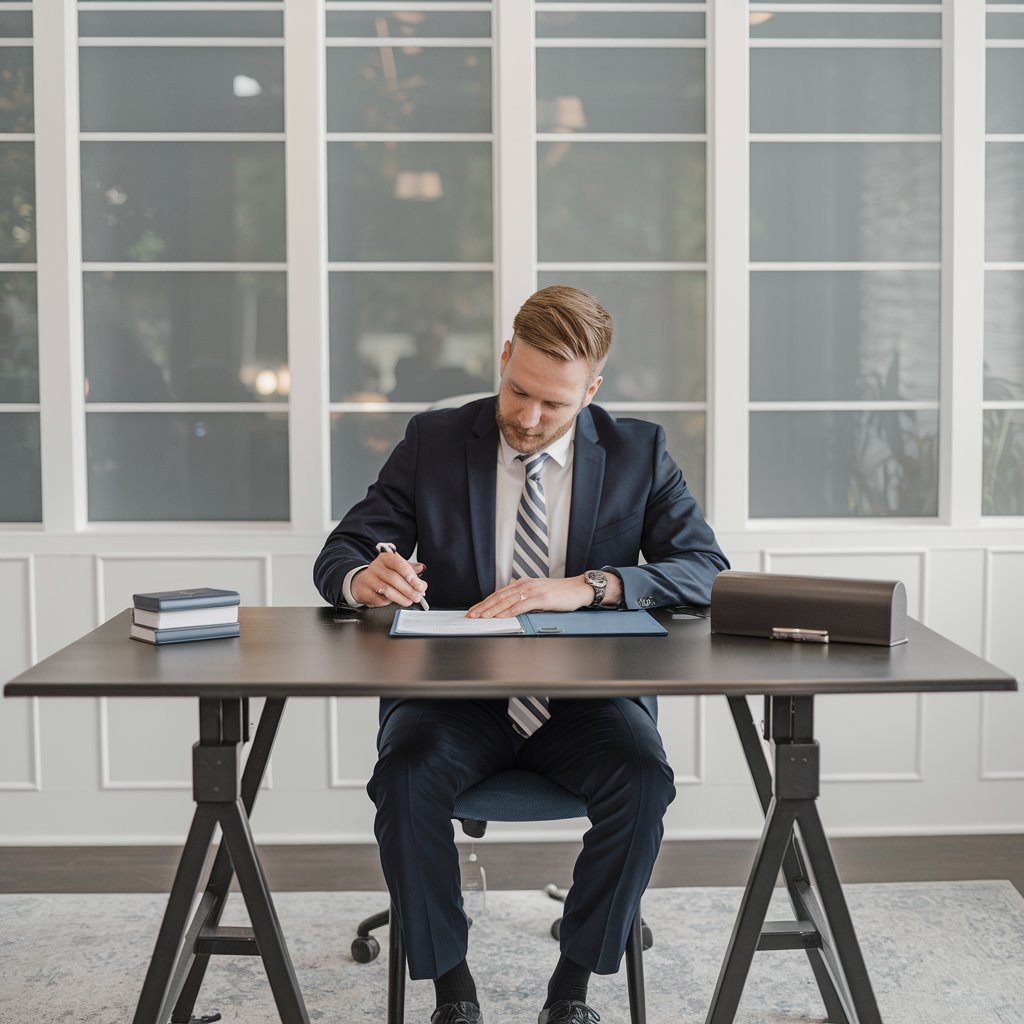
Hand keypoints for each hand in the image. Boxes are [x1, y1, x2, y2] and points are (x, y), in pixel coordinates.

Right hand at [351, 552, 427, 607]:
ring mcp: (368, 579)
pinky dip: (388, 602)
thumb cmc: (383, 574)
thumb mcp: (396, 568)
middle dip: (409, 590)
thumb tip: (422, 568)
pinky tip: (394, 602)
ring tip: (409, 601)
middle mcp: (376, 567)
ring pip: (387, 590)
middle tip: (417, 597)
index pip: (400, 565)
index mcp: (386, 558)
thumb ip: (410, 568)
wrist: (362, 581)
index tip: (420, 586)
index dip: (412, 576)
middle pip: (394, 578)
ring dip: (401, 598)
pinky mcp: (364, 591)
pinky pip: (378, 599)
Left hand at [467, 576, 592, 617]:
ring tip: (481, 617)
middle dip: (483, 607)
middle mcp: (525, 585)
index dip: (485, 602)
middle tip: (472, 615)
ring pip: (507, 601)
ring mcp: (533, 591)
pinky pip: (521, 606)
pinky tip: (501, 617)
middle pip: (499, 596)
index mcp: (523, 584)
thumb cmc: (561, 593)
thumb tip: (511, 608)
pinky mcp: (541, 598)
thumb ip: (525, 599)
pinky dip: (509, 611)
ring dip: (492, 610)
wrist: (579, 588)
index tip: (475, 610)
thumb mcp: (539, 593)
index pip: (499, 593)